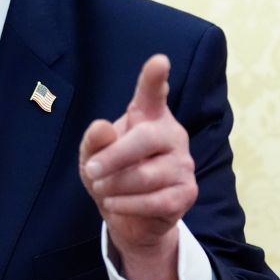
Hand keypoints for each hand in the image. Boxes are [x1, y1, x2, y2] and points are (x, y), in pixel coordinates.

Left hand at [79, 54, 196, 279]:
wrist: (130, 217)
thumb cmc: (111, 175)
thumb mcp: (92, 157)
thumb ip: (94, 142)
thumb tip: (100, 127)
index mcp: (149, 116)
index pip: (153, 94)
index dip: (154, 78)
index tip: (159, 61)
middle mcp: (172, 134)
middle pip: (144, 139)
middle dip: (112, 158)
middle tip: (91, 171)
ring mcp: (183, 163)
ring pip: (145, 175)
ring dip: (115, 187)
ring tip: (103, 189)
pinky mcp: (187, 193)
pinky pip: (154, 201)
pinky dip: (127, 205)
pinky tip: (115, 204)